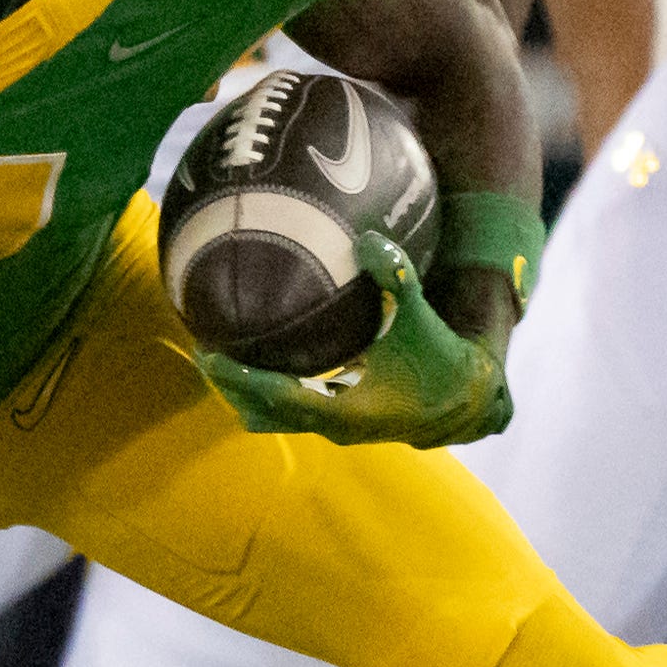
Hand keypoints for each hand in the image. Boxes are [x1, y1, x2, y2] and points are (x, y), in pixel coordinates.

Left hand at [197, 231, 512, 449]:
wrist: (465, 401)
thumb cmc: (441, 363)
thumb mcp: (421, 320)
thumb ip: (399, 280)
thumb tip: (370, 239)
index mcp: (347, 413)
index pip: (281, 398)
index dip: (243, 379)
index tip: (210, 356)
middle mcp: (332, 428)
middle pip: (262, 412)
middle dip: (230, 385)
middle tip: (200, 348)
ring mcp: (330, 427)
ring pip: (269, 417)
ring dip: (242, 392)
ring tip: (213, 355)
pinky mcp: (333, 419)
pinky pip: (284, 409)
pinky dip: (263, 389)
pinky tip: (250, 356)